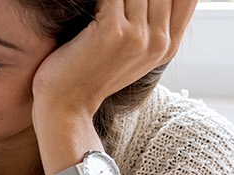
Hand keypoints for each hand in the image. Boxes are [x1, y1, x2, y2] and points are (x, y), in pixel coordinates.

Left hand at [31, 0, 195, 121]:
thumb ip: (149, 25)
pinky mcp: (112, 30)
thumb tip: (151, 1)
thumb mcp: (131, 53)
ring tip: (104, 5)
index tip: (140, 1)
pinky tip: (90, 4)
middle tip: (115, 3)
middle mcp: (159, 41)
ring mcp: (138, 36)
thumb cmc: (90, 76)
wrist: (65, 106)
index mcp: (168, 46)